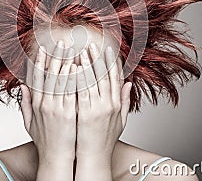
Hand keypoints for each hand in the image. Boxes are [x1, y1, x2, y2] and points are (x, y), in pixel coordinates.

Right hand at [20, 41, 76, 165]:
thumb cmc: (44, 140)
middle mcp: (44, 103)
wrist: (55, 157)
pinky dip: (73, 79)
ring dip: (65, 63)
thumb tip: (22, 85)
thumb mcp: (29, 122)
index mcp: (36, 104)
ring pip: (60, 81)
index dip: (39, 61)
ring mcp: (56, 108)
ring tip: (70, 49)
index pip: (37, 77)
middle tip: (61, 42)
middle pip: (49, 75)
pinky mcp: (68, 113)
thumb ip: (25, 103)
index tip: (43, 48)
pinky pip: (71, 92)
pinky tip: (77, 67)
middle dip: (55, 56)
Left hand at [75, 43, 131, 164]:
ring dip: (87, 65)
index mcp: (116, 104)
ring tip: (81, 51)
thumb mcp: (121, 120)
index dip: (112, 62)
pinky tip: (72, 68)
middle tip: (92, 45)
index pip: (115, 78)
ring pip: (92, 81)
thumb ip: (125, 100)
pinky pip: (80, 92)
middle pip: (103, 76)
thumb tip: (129, 82)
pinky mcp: (84, 113)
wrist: (94, 157)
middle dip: (97, 59)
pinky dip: (77, 79)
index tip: (109, 50)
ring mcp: (96, 108)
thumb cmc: (105, 139)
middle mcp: (108, 104)